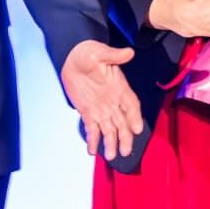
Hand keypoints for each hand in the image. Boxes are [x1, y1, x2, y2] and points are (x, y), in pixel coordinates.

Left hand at [59, 41, 141, 161]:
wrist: (72, 57)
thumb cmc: (88, 52)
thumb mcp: (99, 52)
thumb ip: (113, 55)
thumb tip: (128, 52)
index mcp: (119, 87)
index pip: (131, 105)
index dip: (134, 117)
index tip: (137, 129)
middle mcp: (113, 101)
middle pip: (123, 122)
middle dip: (124, 137)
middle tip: (125, 151)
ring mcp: (101, 108)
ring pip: (109, 129)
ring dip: (111, 143)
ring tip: (112, 156)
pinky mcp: (88, 112)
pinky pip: (92, 128)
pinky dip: (93, 140)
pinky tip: (92, 151)